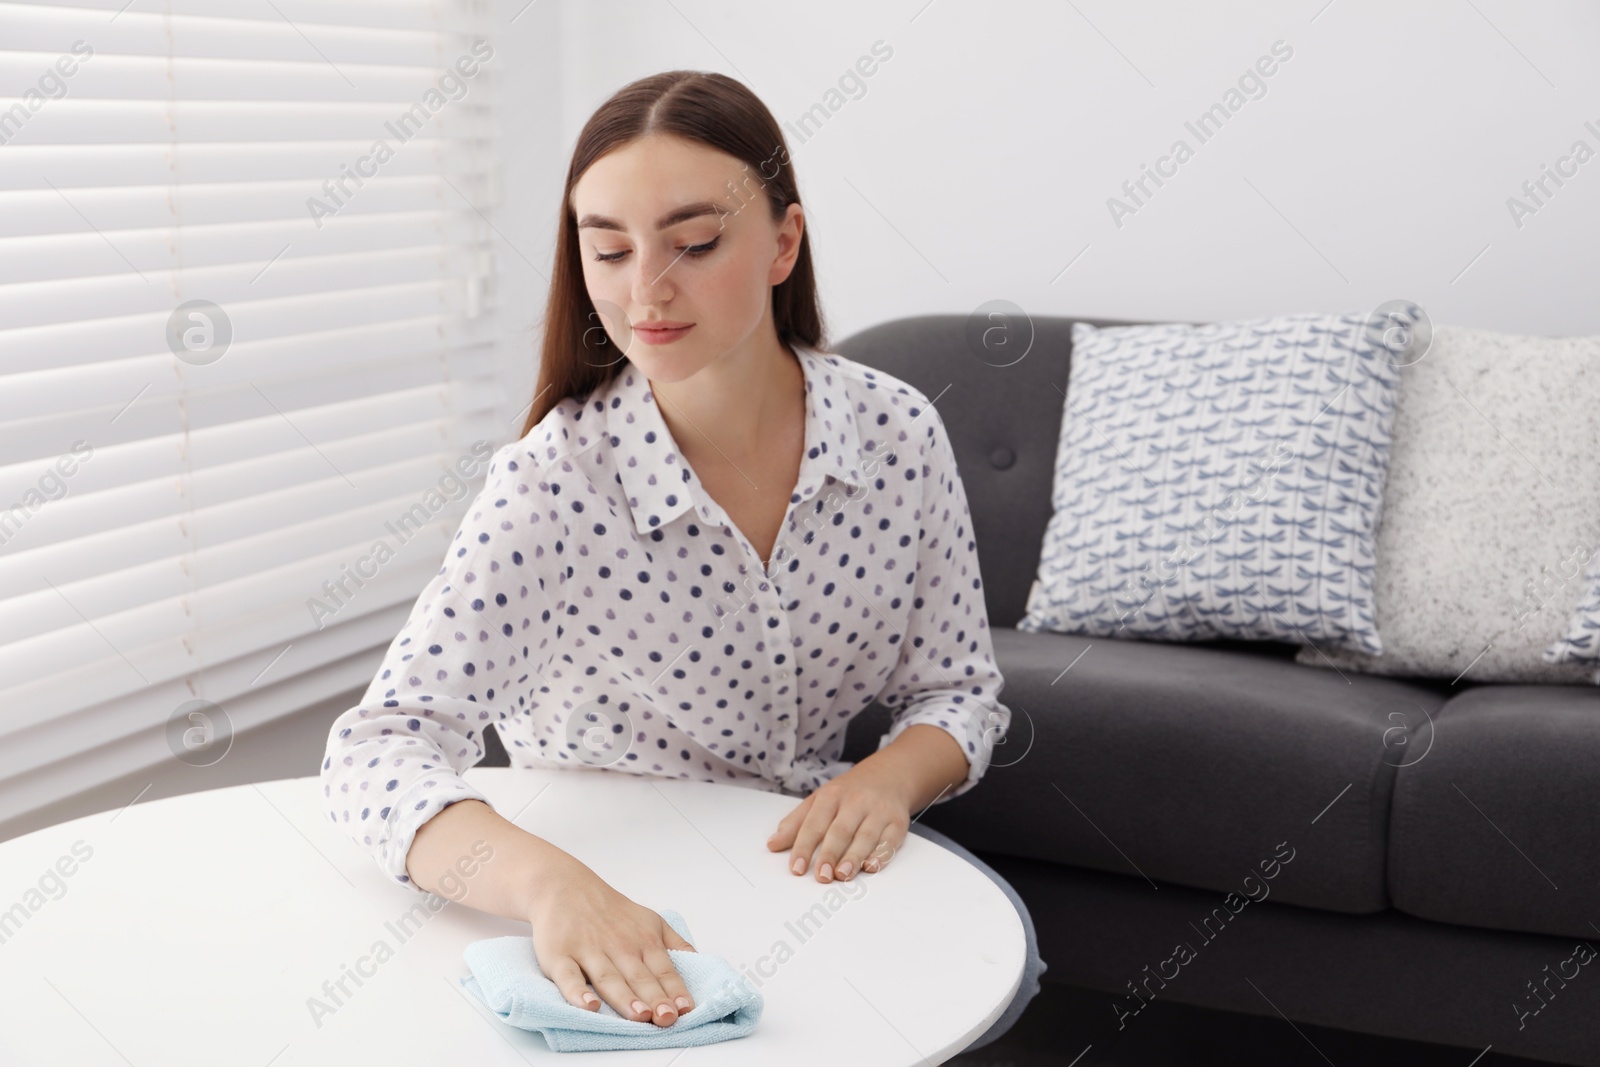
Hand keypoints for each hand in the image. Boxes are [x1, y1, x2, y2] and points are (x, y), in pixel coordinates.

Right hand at [526, 856, 697, 1026]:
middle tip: (667, 1019)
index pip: (663, 969)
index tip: (686, 1009)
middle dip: (655, 998)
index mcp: (644, 940)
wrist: (564, 886)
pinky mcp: (559, 956)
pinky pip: (569, 978)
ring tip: (640, 1015)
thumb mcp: (651, 920)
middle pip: (639, 977)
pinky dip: (578, 993)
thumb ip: (675, 944)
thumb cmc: (611, 912)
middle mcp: (619, 946)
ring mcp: (588, 951)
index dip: (675, 989)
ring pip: (609, 978)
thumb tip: (700, 964)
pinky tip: (590, 1006)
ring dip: (625, 998)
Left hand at [766, 758, 912, 882]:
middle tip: (821, 876)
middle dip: (830, 854)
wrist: (888, 776)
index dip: (804, 846)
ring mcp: (878, 811)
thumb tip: (773, 844)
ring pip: (866, 836)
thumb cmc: (848, 793)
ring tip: (842, 875)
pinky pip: (890, 840)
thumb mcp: (819, 800)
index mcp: (832, 796)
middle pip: (841, 830)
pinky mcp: (897, 822)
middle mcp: (856, 801)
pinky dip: (882, 854)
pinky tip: (871, 867)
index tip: (796, 868)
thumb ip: (795, 823)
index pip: (814, 823)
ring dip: (854, 857)